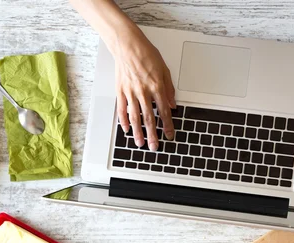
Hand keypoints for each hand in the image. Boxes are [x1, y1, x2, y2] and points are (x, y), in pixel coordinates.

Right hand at [109, 22, 175, 150]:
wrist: (128, 45)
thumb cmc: (146, 54)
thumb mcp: (164, 70)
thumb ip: (169, 89)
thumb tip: (173, 105)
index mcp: (157, 87)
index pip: (164, 111)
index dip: (168, 125)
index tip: (169, 135)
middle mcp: (143, 92)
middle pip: (149, 118)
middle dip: (152, 134)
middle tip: (154, 147)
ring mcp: (130, 92)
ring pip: (135, 116)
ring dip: (138, 132)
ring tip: (140, 143)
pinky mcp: (120, 90)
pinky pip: (122, 109)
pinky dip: (123, 120)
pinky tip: (126, 129)